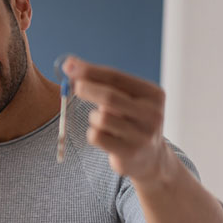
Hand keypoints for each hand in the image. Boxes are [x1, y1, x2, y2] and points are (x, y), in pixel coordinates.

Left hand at [64, 56, 169, 183]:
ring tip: (102, 122)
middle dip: (87, 89)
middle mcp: (152, 114)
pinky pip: (97, 136)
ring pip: (101, 118)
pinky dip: (93, 133)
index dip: (90, 71)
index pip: (117, 77)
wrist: (150, 158)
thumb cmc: (131, 121)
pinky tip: (103, 136)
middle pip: (110, 97)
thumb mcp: (127, 99)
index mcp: (153, 94)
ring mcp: (142, 135)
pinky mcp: (129, 152)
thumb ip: (103, 83)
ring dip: (93, 118)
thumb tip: (70, 64)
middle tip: (73, 86)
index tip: (69, 65)